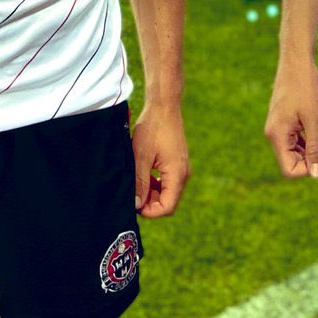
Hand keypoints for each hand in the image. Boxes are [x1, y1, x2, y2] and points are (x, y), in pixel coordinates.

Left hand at [131, 102, 188, 217]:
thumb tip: (137, 205)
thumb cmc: (152, 128)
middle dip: (150, 203)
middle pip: (169, 201)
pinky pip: (168, 181)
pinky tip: (144, 175)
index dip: (151, 212)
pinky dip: (156, 184)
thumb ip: (140, 183)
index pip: (168, 207)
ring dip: (152, 193)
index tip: (135, 205)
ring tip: (137, 183)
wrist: (164, 106)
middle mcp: (183, 173)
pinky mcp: (178, 162)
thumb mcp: (141, 157)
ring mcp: (182, 167)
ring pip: (168, 192)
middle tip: (133, 193)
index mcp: (177, 174)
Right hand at [265, 55, 317, 178]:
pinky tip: (317, 125)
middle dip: (310, 157)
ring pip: (294, 149)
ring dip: (309, 146)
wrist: (297, 60)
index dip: (308, 169)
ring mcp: (276, 125)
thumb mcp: (315, 120)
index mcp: (277, 135)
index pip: (289, 169)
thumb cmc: (305, 87)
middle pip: (291, 160)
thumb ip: (315, 148)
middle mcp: (273, 133)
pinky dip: (306, 137)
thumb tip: (316, 174)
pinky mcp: (282, 119)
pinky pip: (294, 138)